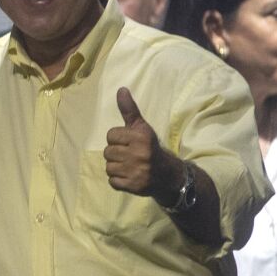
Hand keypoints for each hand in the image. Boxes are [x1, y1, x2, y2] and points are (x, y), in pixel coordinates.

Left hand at [104, 87, 180, 203]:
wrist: (168, 175)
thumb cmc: (149, 147)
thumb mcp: (141, 127)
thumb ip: (129, 110)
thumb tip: (121, 89)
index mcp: (141, 137)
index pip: (110, 135)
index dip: (117, 139)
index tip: (129, 143)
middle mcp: (139, 154)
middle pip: (107, 152)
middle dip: (116, 154)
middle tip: (130, 156)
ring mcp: (136, 171)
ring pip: (108, 167)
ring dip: (116, 168)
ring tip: (129, 166)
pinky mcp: (133, 186)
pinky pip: (112, 181)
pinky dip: (118, 180)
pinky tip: (129, 176)